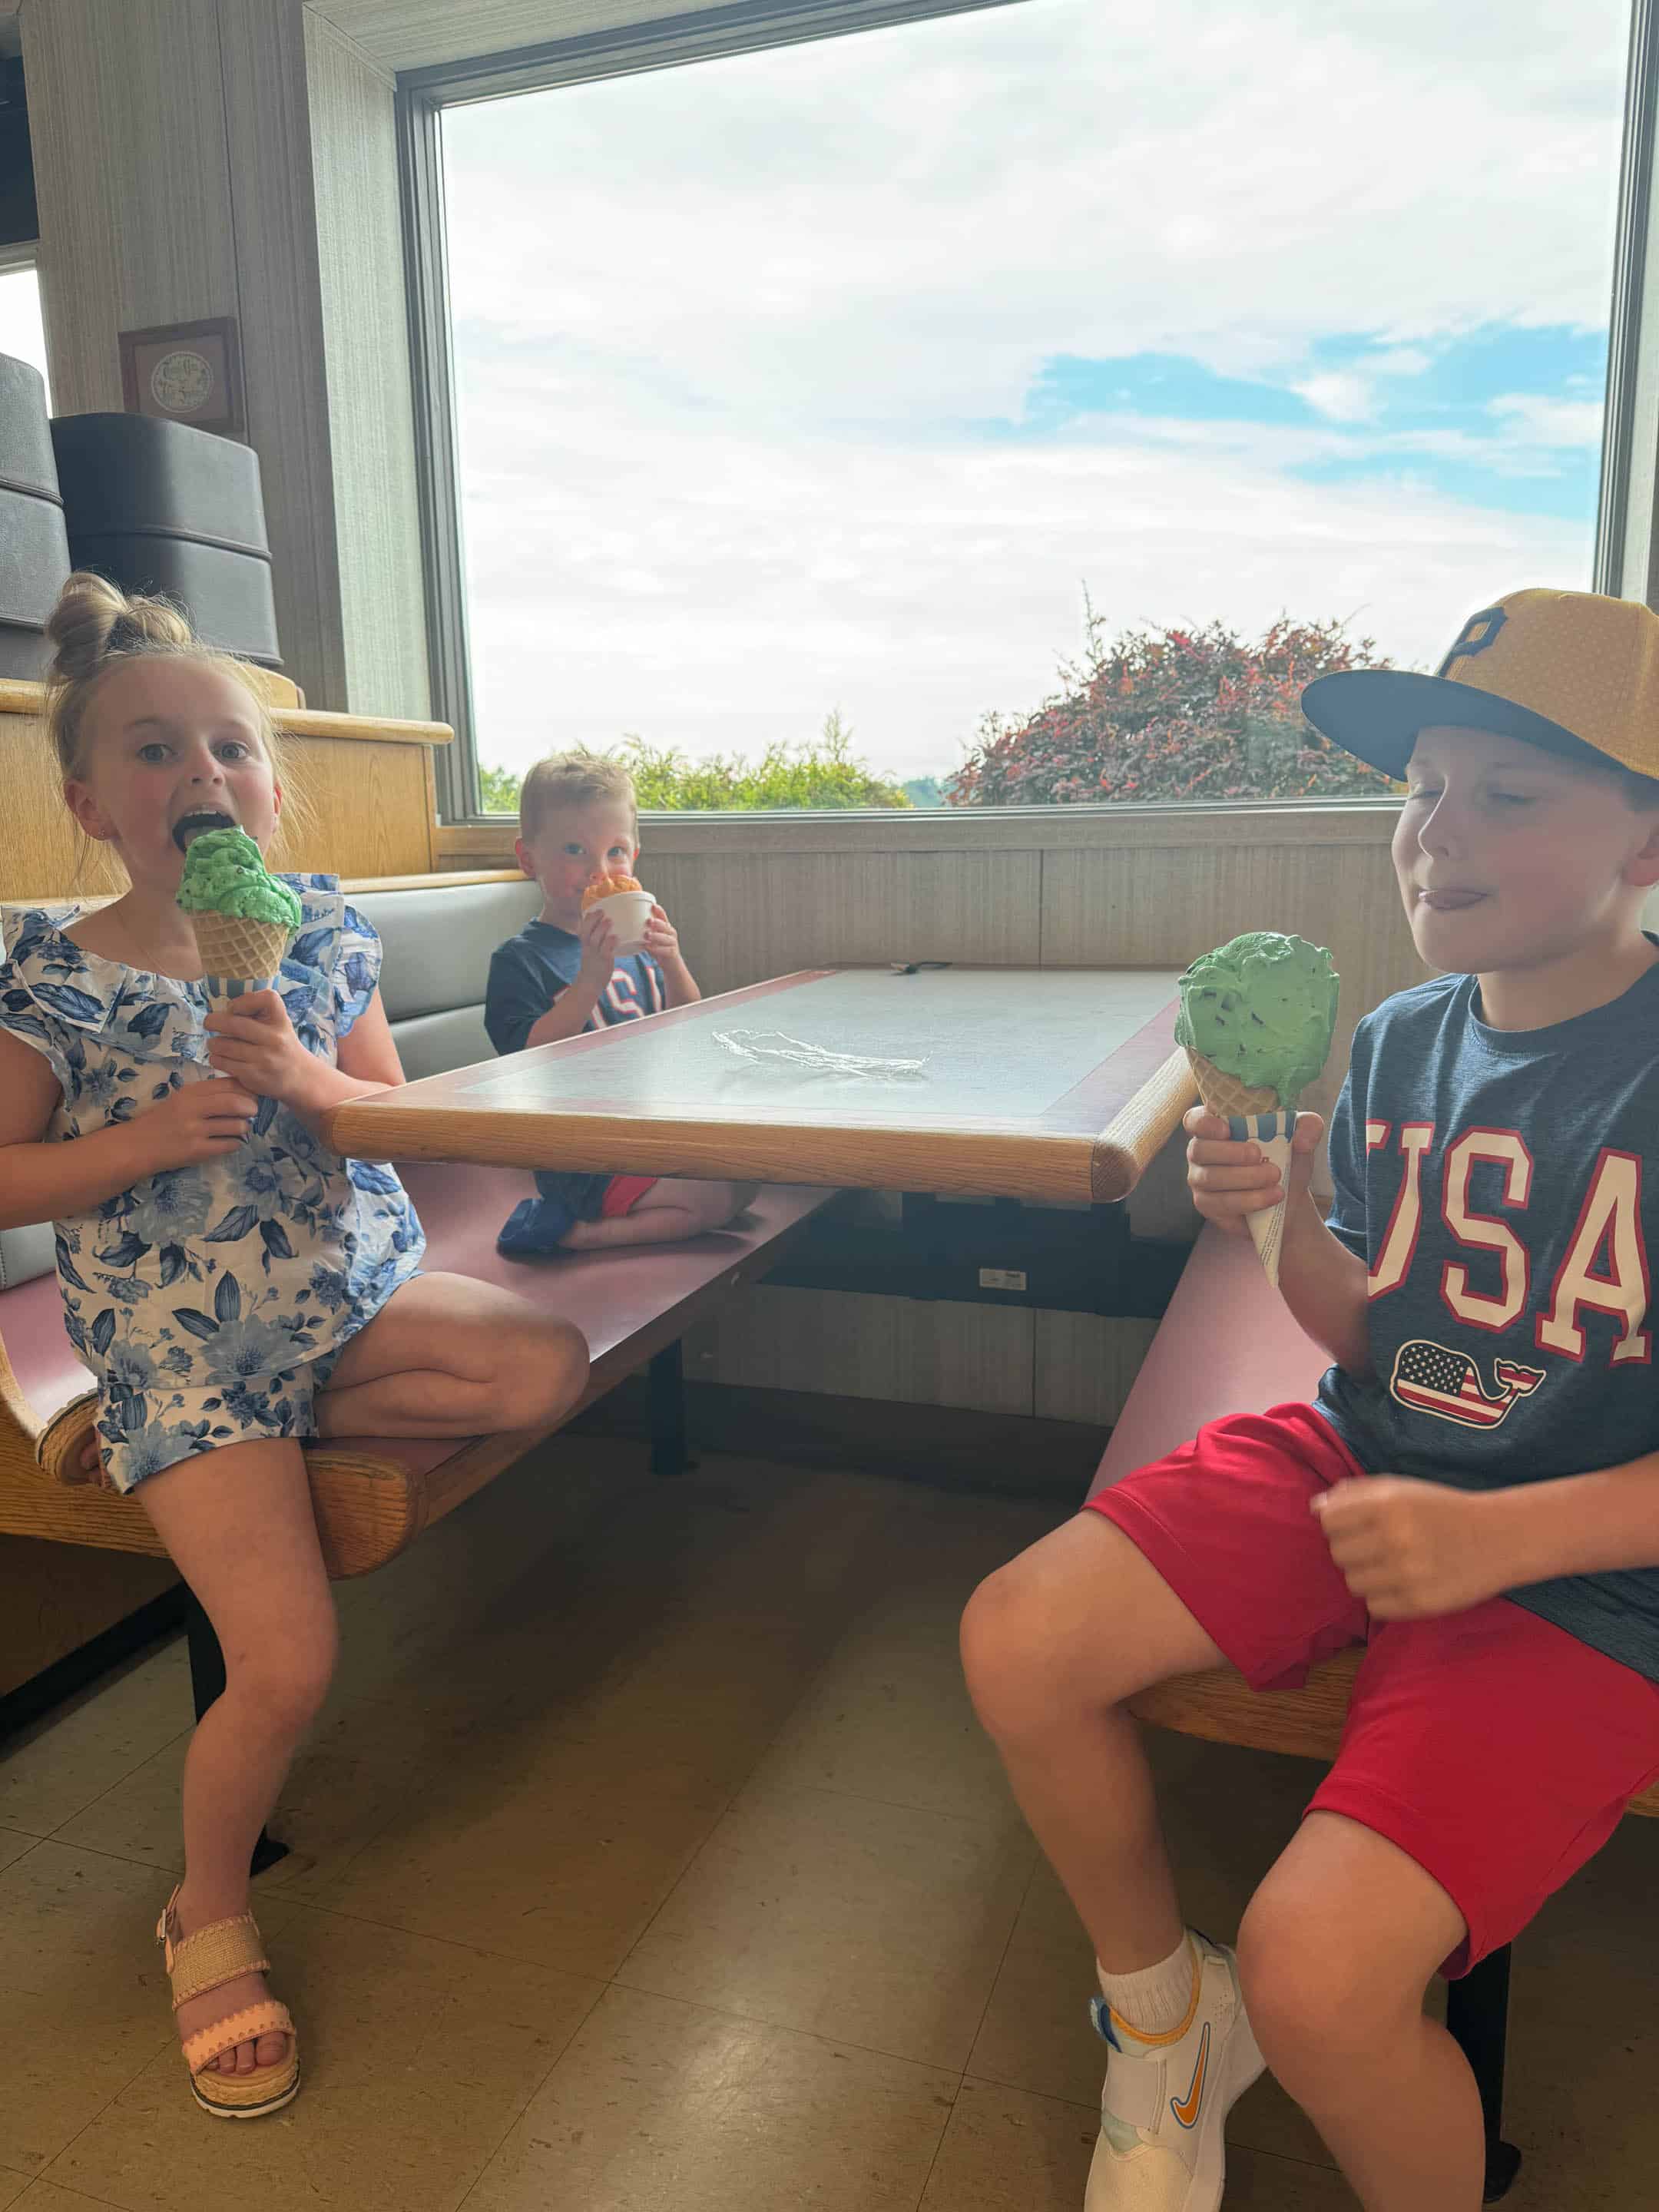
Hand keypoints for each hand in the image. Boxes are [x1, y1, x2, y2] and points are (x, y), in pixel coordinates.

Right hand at [134, 1076, 259, 1171]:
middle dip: (251, 1107)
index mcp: (190, 1092)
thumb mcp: (181, 1099)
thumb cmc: (162, 1120)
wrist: (137, 1146)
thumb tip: (243, 1090)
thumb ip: (207, 1094)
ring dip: (244, 1127)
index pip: (227, 1084)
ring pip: (236, 1126)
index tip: (252, 1094)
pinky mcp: (197, 1151)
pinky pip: (229, 1145)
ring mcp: (195, 1131)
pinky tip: (229, 1141)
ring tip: (239, 1128)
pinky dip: (235, 1143)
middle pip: (235, 1102)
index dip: (246, 1088)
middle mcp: (192, 1108)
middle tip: (253, 1111)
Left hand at [203, 990, 320, 1109]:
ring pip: (223, 1045)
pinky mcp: (253, 1076)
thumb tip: (224, 1010)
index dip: (245, 1000)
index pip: (267, 999)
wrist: (299, 1077)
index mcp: (281, 1022)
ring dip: (213, 1043)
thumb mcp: (279, 1024)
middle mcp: (275, 1039)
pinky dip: (216, 1059)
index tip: (234, 1008)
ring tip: (215, 1044)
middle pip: (234, 1024)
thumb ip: (258, 1014)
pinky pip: (223, 1063)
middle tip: (209, 1023)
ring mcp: (264, 1058)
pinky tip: (220, 1058)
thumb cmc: (281, 1045)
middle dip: (213, 1021)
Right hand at [577, 907, 618, 988]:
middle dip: (593, 920)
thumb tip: (607, 923)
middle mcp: (588, 948)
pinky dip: (610, 943)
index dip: (587, 918)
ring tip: (609, 921)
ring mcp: (595, 955)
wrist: (591, 982)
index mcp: (584, 943)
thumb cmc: (594, 962)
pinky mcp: (603, 962)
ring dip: (602, 929)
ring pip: (595, 940)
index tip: (596, 909)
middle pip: (586, 932)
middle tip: (602, 912)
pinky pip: (605, 951)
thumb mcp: (591, 948)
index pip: (582, 928)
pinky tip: (616, 937)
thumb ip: (596, 937)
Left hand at [642, 903, 680, 962]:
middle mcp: (671, 933)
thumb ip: (644, 931)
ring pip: (666, 938)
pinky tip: (648, 947)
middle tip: (648, 921)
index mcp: (665, 927)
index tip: (653, 906)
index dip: (659, 911)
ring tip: (647, 935)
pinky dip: (656, 949)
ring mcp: (673, 943)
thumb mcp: (652, 938)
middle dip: (657, 923)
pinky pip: (665, 950)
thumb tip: (626, 924)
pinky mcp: (672, 953)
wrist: (670, 963)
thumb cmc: (659, 948)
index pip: (663, 917)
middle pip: (665, 926)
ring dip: (656, 936)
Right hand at [1184, 1105, 1322, 1233]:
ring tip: (1275, 1179)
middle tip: (1260, 1156)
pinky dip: (1249, 1200)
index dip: (1204, 1123)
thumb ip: (1308, 1126)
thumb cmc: (1286, 1160)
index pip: (1194, 1120)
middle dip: (1230, 1153)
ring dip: (1245, 1178)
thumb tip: (1302, 1139)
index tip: (1227, 1129)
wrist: (1289, 1200)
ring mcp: (1200, 1179)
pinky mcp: (1207, 1205)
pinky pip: (1220, 1203)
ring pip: (1210, 1178)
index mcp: (1218, 1127)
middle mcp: (1202, 1151)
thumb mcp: (1301, 1138)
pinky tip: (1272, 1198)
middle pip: (1199, 1149)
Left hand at [1312, 1476, 1512, 1619]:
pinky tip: (1403, 1584)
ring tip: (1391, 1566)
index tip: (1356, 1526)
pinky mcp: (1420, 1603)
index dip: (1338, 1525)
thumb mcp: (1400, 1489)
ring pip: (1353, 1583)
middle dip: (1352, 1551)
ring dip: (1366, 1576)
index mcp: (1387, 1504)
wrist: (1498, 1537)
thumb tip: (1315, 1507)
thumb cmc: (1441, 1509)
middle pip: (1338, 1554)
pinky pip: (1374, 1607)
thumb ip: (1355, 1493)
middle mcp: (1395, 1538)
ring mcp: (1408, 1573)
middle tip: (1377, 1548)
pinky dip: (1383, 1598)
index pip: (1329, 1521)